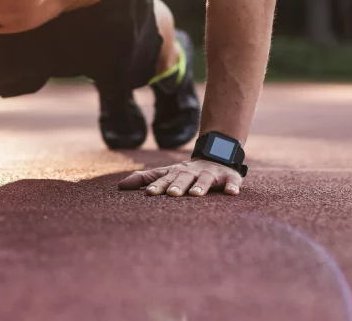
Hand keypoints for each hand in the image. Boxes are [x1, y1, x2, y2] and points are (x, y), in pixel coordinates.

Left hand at [118, 158, 242, 196]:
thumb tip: (120, 186)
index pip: (165, 179)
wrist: (217, 157)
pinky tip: (231, 193)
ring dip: (201, 186)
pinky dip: (232, 186)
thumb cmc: (187, 173)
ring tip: (196, 195)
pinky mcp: (229, 177)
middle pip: (184, 178)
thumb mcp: (166, 174)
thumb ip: (145, 179)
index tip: (149, 193)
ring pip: (206, 179)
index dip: (157, 186)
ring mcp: (211, 174)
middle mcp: (193, 173)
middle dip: (178, 185)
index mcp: (177, 173)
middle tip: (172, 194)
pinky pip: (231, 182)